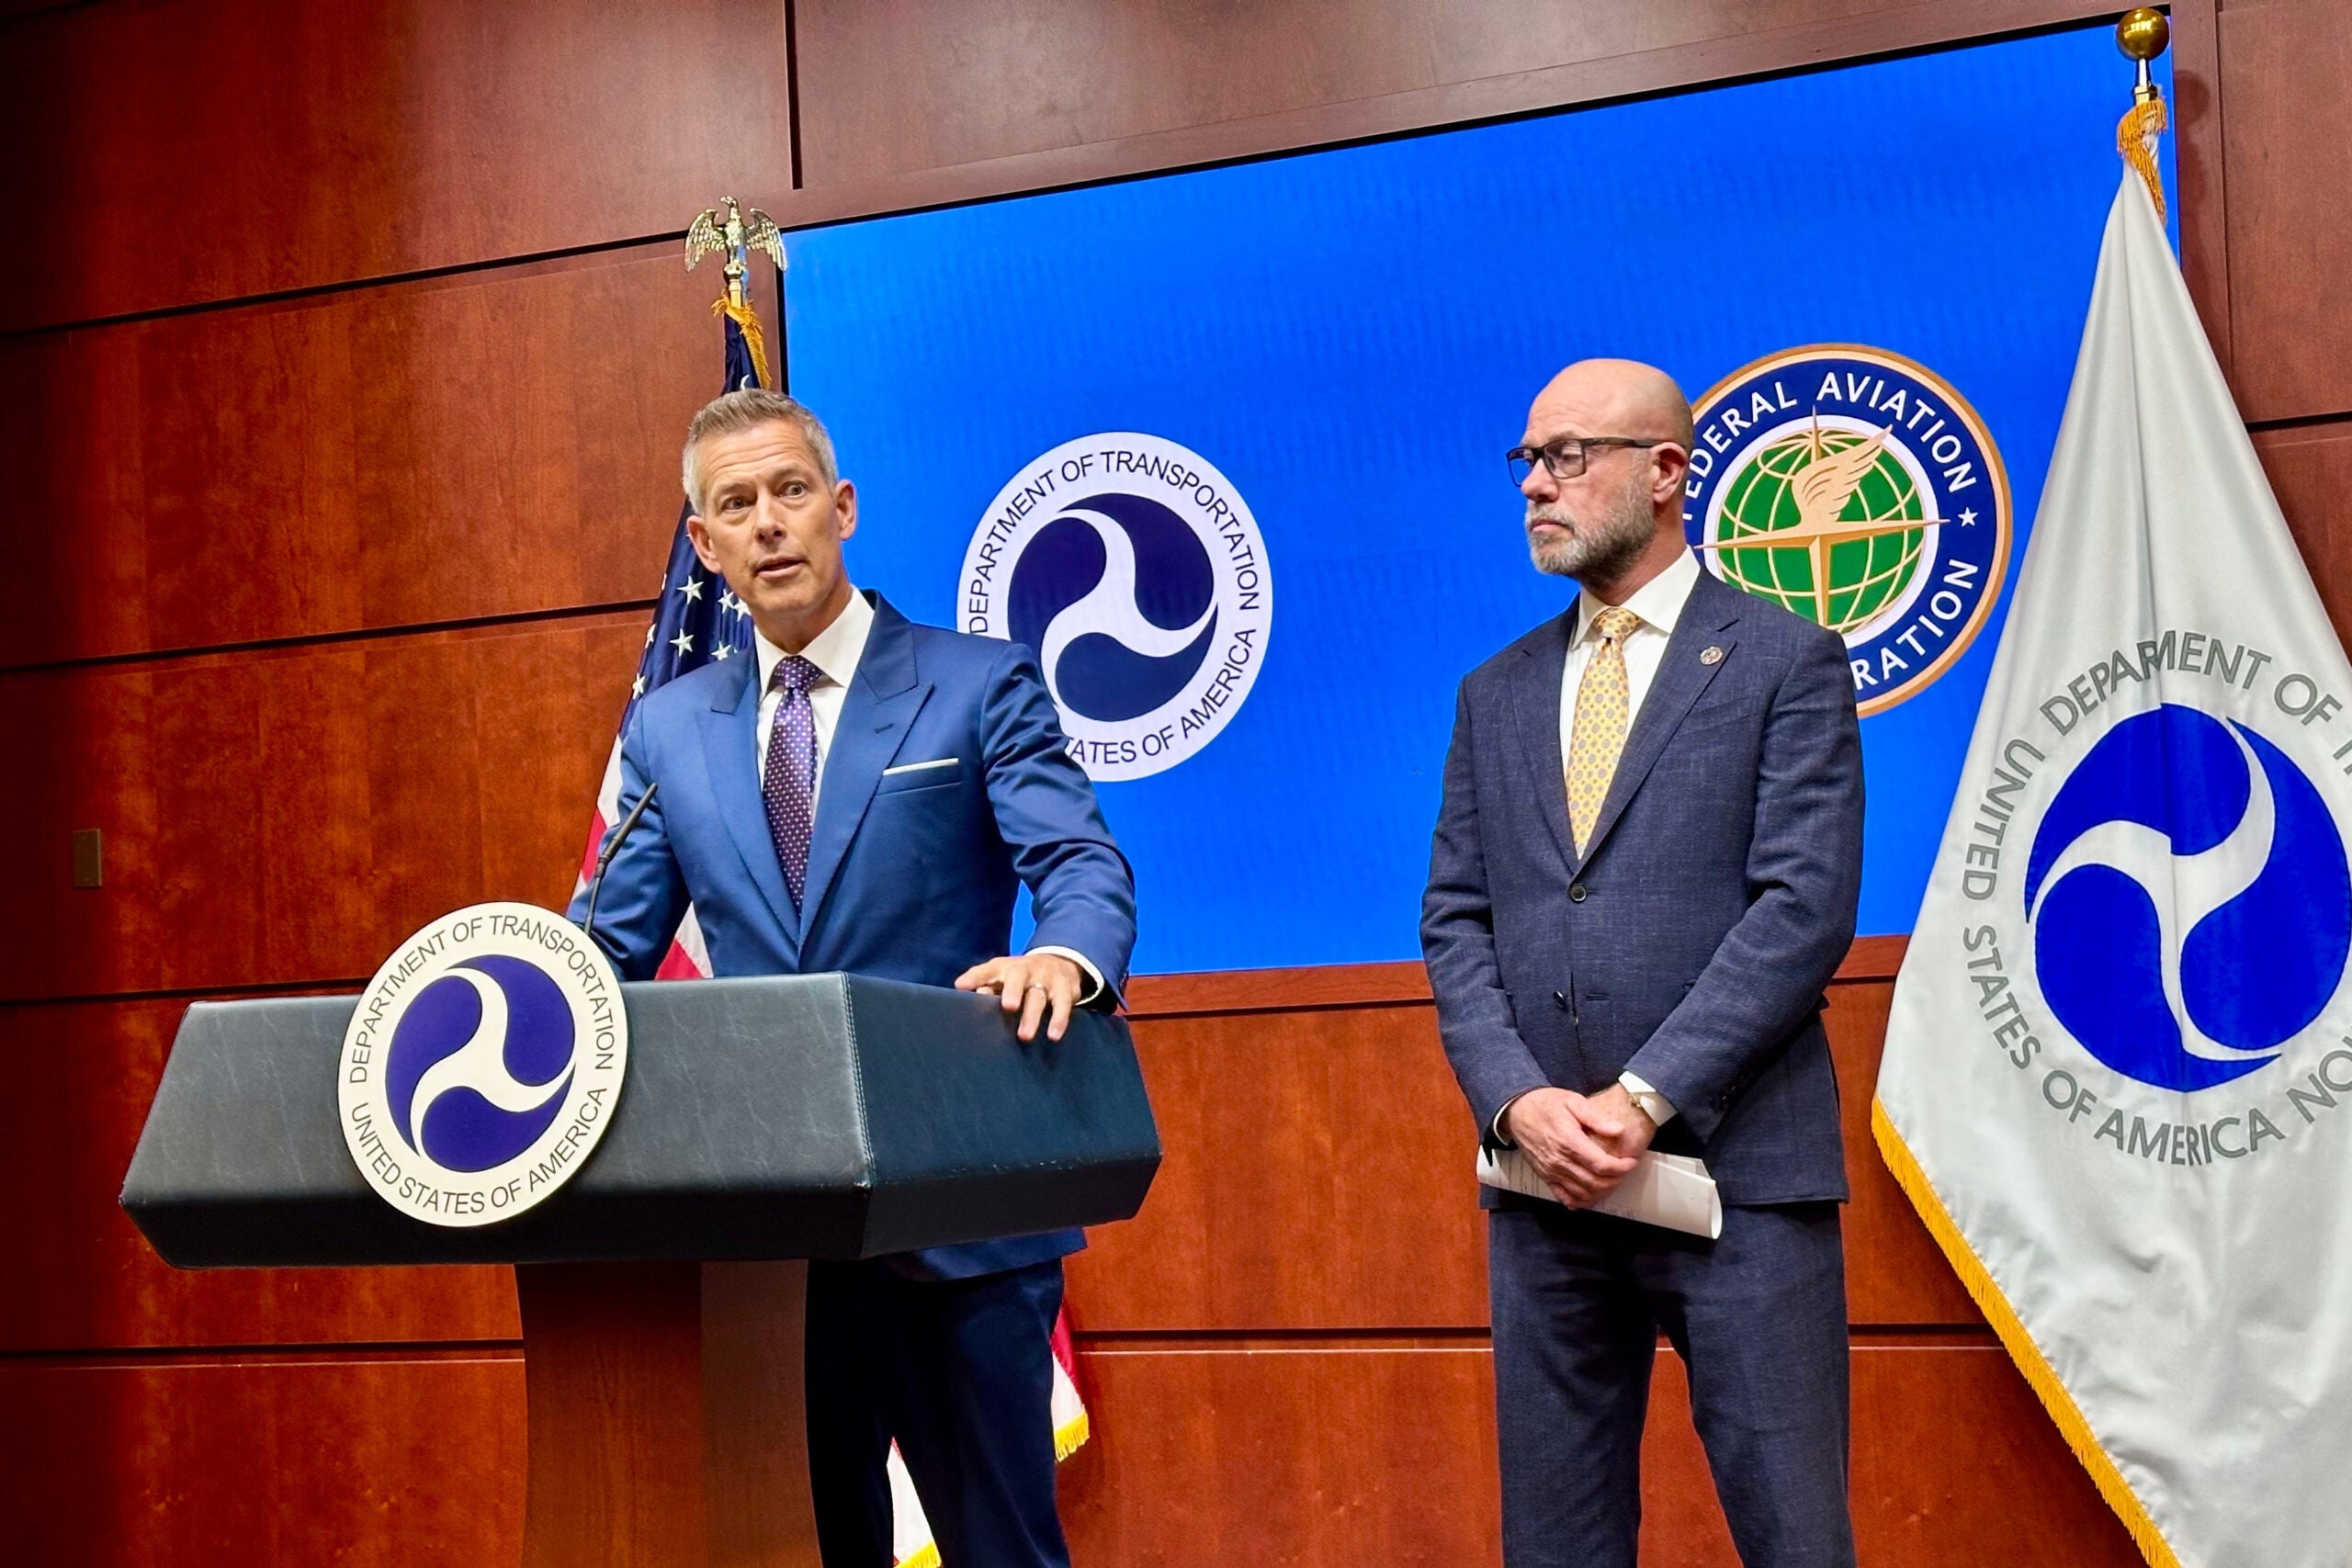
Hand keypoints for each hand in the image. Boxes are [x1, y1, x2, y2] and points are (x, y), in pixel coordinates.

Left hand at [955, 952, 1083, 1042]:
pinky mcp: (1065, 990)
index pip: (988, 969)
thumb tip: (962, 989)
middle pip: (1019, 978)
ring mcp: (1047, 979)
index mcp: (1006, 967)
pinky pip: (1063, 1005)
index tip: (962, 986)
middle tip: (1008, 1007)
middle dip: (1013, 991)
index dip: (975, 976)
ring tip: (1025, 1037)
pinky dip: (1059, 1020)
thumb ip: (984, 983)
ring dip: (1032, 1016)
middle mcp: (1026, 970)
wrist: (1061, 963)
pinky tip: (1053, 1036)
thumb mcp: (1003, 975)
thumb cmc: (1021, 976)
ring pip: (1039, 997)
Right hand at [1503, 1085, 1656, 1207]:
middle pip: (1594, 1182)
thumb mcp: (1572, 1100)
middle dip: (1615, 1180)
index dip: (1621, 1167)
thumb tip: (1619, 1130)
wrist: (1516, 1111)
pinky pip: (1565, 1197)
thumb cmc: (1545, 1104)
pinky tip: (1592, 1196)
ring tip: (1612, 1181)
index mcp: (1569, 1141)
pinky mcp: (1545, 1177)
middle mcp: (1559, 1161)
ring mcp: (1551, 1171)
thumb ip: (1596, 1117)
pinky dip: (1581, 1201)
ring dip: (1602, 1192)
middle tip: (1624, 1171)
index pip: (1601, 1164)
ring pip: (1582, 1194)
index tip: (1631, 1161)